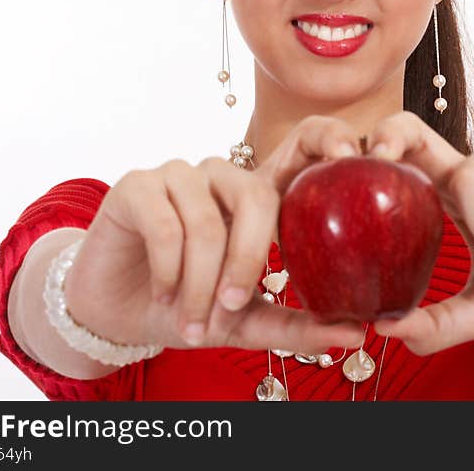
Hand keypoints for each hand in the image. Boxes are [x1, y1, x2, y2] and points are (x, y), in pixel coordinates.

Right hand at [63, 136, 364, 353]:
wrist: (116, 312)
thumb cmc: (187, 307)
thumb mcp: (245, 322)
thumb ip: (296, 326)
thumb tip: (357, 335)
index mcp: (254, 197)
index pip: (296, 161)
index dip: (324, 137)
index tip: (347, 149)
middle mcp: (222, 176)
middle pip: (255, 196)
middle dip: (246, 261)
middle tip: (231, 307)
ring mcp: (179, 175)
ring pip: (206, 224)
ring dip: (199, 284)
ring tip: (192, 323)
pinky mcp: (137, 185)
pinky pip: (165, 226)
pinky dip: (167, 271)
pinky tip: (163, 295)